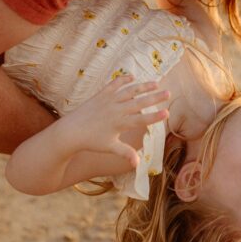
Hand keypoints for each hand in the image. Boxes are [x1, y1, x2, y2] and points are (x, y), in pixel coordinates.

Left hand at [55, 75, 169, 169]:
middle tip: (169, 93)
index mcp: (120, 123)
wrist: (71, 131)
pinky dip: (123, 79)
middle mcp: (117, 110)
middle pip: (140, 102)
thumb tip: (138, 163)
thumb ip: (125, 153)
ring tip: (156, 83)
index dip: (155, 117)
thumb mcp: (110, 148)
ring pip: (130, 91)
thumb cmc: (91, 141)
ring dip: (144, 86)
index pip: (141, 120)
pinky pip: (115, 84)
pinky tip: (133, 77)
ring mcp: (109, 100)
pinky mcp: (101, 94)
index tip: (167, 113)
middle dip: (155, 98)